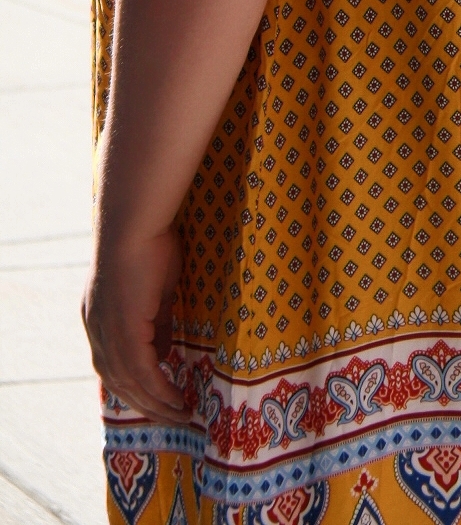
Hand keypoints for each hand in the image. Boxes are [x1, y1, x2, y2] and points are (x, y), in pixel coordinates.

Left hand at [82, 226, 187, 422]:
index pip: (113, 364)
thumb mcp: (155, 291)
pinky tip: (176, 400)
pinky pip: (142, 373)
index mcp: (99, 319)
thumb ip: (157, 324)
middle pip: (119, 383)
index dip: (135, 384)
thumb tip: (164, 354)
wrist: (134, 225)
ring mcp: (107, 334)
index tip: (159, 398)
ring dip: (156, 404)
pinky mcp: (124, 333)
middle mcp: (97, 332)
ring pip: (130, 384)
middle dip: (147, 404)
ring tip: (181, 415)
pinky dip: (159, 390)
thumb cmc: (149, 244)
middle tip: (173, 418)